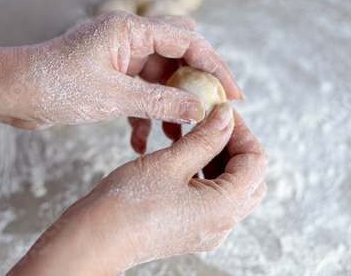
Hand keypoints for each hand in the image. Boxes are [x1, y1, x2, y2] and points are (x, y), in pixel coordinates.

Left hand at [0, 11, 241, 128]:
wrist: (10, 93)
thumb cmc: (53, 85)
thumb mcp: (114, 96)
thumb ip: (161, 101)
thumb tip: (200, 108)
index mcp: (130, 30)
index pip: (188, 41)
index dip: (215, 68)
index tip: (233, 94)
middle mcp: (129, 38)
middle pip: (180, 53)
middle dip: (198, 82)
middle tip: (212, 107)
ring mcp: (121, 57)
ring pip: (162, 77)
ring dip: (172, 104)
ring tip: (179, 134)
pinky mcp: (111, 76)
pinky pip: (141, 92)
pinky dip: (147, 114)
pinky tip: (142, 141)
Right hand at [8, 103, 267, 274]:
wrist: (95, 238)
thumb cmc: (127, 205)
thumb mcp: (171, 162)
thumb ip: (205, 138)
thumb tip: (226, 117)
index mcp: (224, 207)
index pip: (256, 161)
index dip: (242, 131)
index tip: (222, 112)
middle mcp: (221, 223)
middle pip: (249, 177)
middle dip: (234, 145)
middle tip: (213, 124)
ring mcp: (206, 228)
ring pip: (231, 186)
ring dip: (219, 158)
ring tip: (195, 136)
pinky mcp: (190, 227)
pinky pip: (211, 196)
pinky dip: (205, 173)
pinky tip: (183, 155)